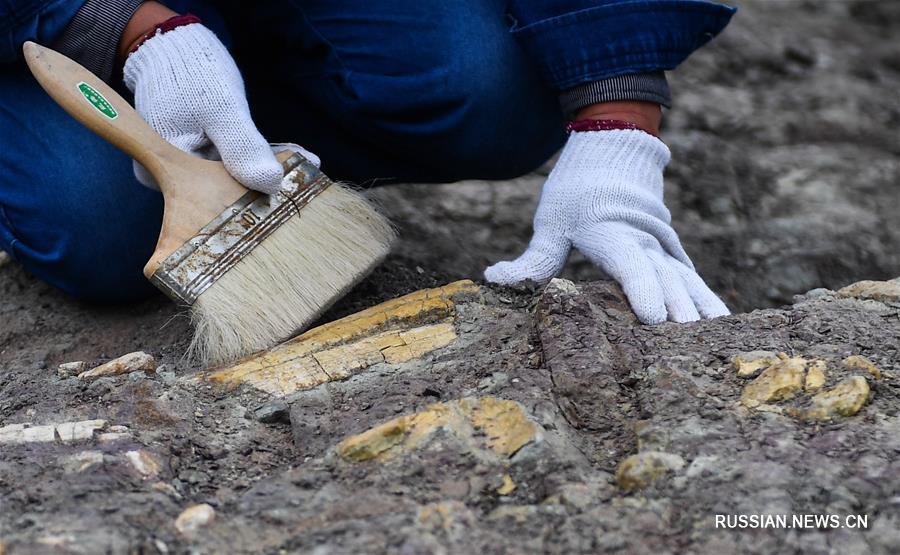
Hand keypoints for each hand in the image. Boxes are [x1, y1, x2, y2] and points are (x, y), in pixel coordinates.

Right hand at [123, 22, 292, 193]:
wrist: (175, 46)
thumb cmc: (192, 74)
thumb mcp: (223, 110)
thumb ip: (242, 148)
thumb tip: (270, 185)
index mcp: (167, 173)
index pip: (219, 196)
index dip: (259, 192)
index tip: (297, 184)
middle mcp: (172, 177)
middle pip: (227, 188)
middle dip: (267, 179)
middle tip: (308, 171)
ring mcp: (186, 166)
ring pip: (234, 174)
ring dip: (268, 167)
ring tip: (307, 162)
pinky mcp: (200, 153)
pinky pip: (233, 160)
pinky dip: (258, 156)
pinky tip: (292, 155)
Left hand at [484, 130, 729, 323]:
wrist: (612, 150)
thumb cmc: (577, 189)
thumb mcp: (551, 222)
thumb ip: (532, 258)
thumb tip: (494, 278)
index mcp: (613, 234)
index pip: (632, 265)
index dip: (642, 291)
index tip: (654, 318)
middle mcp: (644, 241)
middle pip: (666, 278)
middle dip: (679, 311)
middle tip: (690, 344)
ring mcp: (661, 245)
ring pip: (685, 278)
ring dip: (700, 306)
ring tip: (716, 335)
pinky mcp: (669, 249)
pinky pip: (690, 276)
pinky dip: (704, 296)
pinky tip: (717, 319)